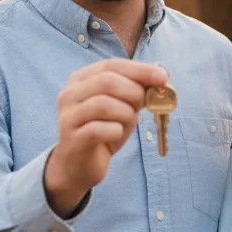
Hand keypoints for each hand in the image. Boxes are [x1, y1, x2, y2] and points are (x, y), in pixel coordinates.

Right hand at [44, 59, 167, 216]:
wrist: (79, 166)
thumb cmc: (104, 132)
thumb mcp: (123, 107)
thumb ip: (137, 91)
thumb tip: (162, 78)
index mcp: (81, 80)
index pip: (111, 65)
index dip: (139, 70)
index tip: (163, 78)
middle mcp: (69, 94)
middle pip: (107, 81)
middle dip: (134, 92)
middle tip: (145, 105)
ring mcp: (68, 116)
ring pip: (103, 105)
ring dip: (125, 114)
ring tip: (126, 124)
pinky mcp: (72, 139)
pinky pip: (98, 130)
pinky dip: (116, 132)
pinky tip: (116, 136)